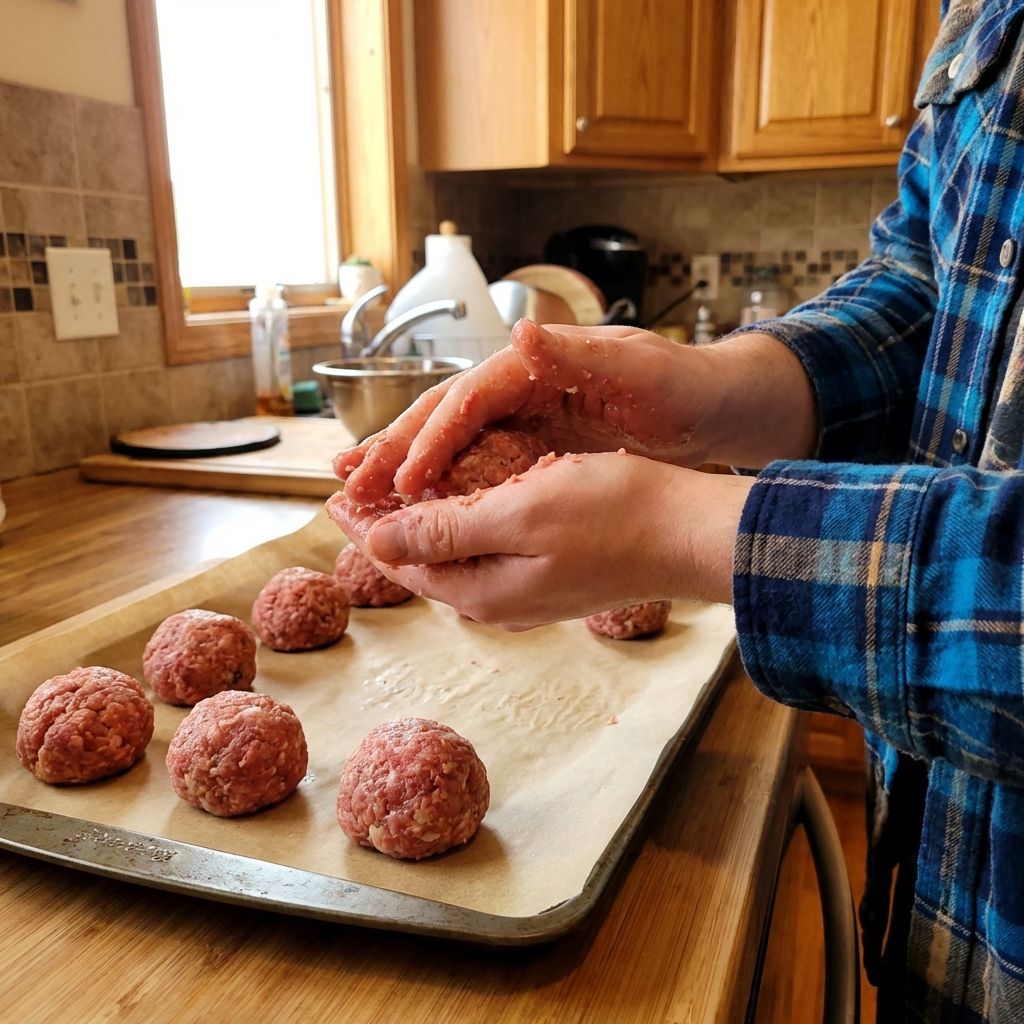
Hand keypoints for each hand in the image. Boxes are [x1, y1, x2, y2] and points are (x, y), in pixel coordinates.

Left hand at [327, 451, 753, 629]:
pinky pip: (490, 549)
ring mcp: (531, 591)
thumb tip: (379, 543)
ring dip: (424, 523)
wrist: (690, 535)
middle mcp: (501, 600)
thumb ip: (446, 531)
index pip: (403, 559)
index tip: (333, 495)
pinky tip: (464, 500)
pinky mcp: (555, 575)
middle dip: (387, 527)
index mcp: (484, 590)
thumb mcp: (517, 515)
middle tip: (355, 492)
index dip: (365, 527)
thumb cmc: (613, 517)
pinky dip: (465, 522)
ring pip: (457, 554)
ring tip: (398, 493)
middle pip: (426, 561)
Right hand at [337, 320, 815, 503]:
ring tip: (358, 489)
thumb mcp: (642, 367)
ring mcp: (526, 415)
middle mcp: (521, 384)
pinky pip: (477, 464)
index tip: (399, 475)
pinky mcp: (535, 440)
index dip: (429, 437)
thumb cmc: (686, 383)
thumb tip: (520, 333)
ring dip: (404, 466)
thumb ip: (580, 353)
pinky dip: (442, 482)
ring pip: (450, 442)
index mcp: (536, 364)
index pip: (466, 400)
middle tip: (345, 482)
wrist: (718, 407)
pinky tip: (417, 503)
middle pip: (442, 418)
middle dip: (393, 450)